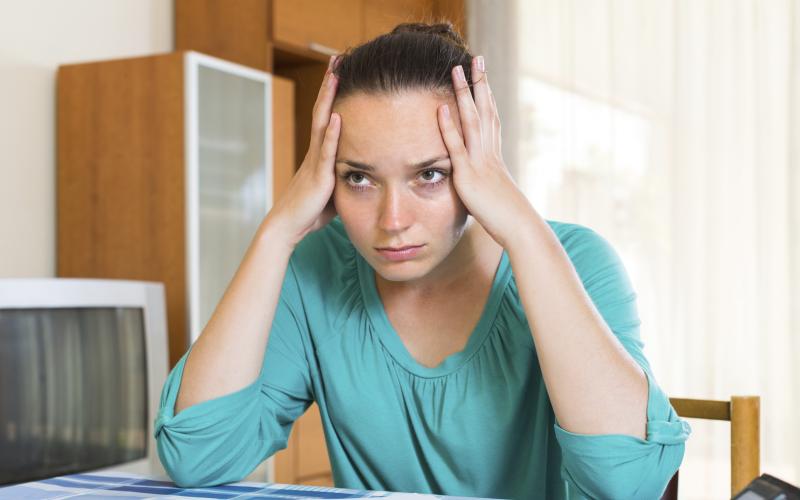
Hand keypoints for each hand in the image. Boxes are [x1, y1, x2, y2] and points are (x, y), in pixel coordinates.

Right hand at [266, 56, 340, 247]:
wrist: (289, 227)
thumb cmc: (311, 212)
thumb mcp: (335, 190)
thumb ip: (347, 178)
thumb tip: (366, 175)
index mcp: (321, 153)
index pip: (327, 115)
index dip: (333, 93)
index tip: (340, 70)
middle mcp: (316, 151)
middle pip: (323, 109)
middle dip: (330, 84)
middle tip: (337, 58)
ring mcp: (316, 161)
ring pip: (322, 122)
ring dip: (329, 97)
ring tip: (335, 74)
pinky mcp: (318, 176)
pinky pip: (326, 150)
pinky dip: (331, 133)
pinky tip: (337, 115)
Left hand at [436, 56, 535, 248]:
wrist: (520, 229)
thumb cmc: (508, 219)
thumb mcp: (495, 197)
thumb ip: (485, 186)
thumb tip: (483, 187)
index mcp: (495, 157)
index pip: (491, 119)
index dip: (487, 96)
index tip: (483, 76)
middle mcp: (489, 154)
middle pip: (486, 110)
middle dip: (480, 83)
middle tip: (476, 58)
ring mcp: (480, 162)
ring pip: (472, 120)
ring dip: (464, 94)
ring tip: (456, 70)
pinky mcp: (469, 176)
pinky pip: (457, 147)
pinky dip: (449, 126)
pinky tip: (442, 108)